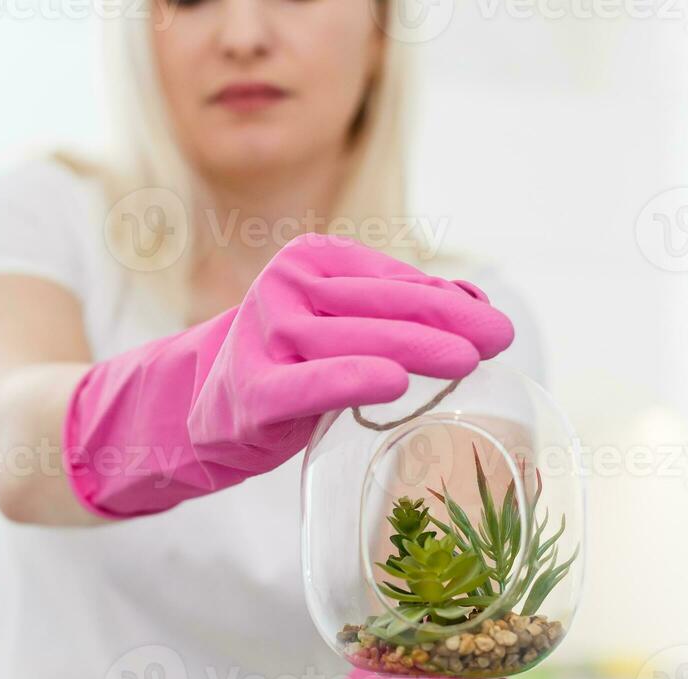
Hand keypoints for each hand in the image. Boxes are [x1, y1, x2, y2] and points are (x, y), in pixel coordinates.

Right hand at [64, 234, 513, 517]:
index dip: (447, 302)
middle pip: (380, 306)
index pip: (392, 281)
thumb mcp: (335, 330)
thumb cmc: (281, 368)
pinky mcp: (251, 391)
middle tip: (499, 340)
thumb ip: (396, 314)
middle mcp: (285, 288)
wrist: (188, 409)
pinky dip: (352, 381)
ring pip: (355, 340)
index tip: (495, 325)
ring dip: (416, 347)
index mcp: (309, 261)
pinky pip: (311, 385)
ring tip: (468, 359)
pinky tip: (394, 382)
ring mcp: (264, 336)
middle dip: (446, 323)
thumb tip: (478, 306)